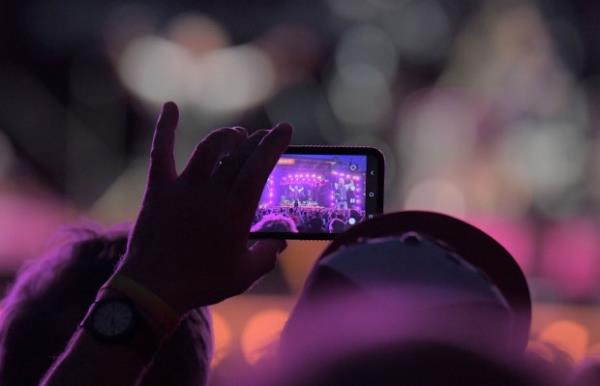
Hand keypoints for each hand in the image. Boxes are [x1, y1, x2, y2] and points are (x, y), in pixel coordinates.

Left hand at [118, 102, 291, 313]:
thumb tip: (280, 241)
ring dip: (225, 137)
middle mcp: (211, 192)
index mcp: (235, 210)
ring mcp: (183, 188)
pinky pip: (161, 152)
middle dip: (255, 141)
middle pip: (238, 155)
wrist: (153, 289)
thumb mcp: (245, 274)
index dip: (273, 144)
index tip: (284, 129)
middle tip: (263, 137)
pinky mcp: (158, 190)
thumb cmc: (202, 283)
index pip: (260, 167)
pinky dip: (166, 129)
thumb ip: (267, 254)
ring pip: (209, 149)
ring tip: (236, 135)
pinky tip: (170, 108)